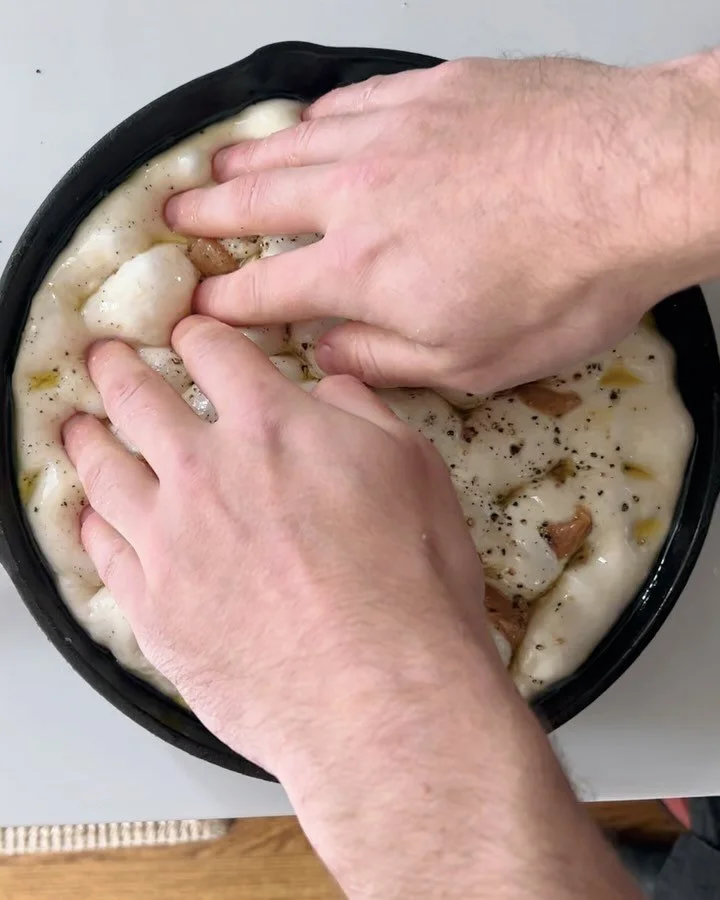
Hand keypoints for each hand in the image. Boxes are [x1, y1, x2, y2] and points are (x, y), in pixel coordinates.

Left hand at [62, 316, 496, 774]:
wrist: (382, 694)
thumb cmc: (411, 585)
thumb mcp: (414, 469)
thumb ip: (360, 414)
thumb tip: (328, 391)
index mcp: (271, 425)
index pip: (213, 351)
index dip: (198, 333)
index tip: (189, 334)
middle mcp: (205, 470)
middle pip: (136, 396)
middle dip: (116, 367)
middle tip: (104, 357)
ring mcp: (168, 538)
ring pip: (102, 469)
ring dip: (85, 439)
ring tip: (76, 430)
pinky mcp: (151, 605)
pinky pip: (100, 551)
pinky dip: (90, 523)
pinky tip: (90, 518)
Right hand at [165, 54, 719, 394]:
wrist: (637, 183)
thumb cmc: (565, 285)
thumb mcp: (471, 362)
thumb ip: (384, 359)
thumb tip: (327, 353)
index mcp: (362, 270)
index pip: (266, 289)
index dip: (223, 302)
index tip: (196, 307)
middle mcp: (358, 194)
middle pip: (257, 202)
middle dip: (207, 215)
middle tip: (175, 217)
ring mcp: (391, 133)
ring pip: (293, 144)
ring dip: (247, 159)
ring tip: (217, 167)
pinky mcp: (431, 91)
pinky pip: (349, 100)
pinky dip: (314, 118)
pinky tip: (305, 124)